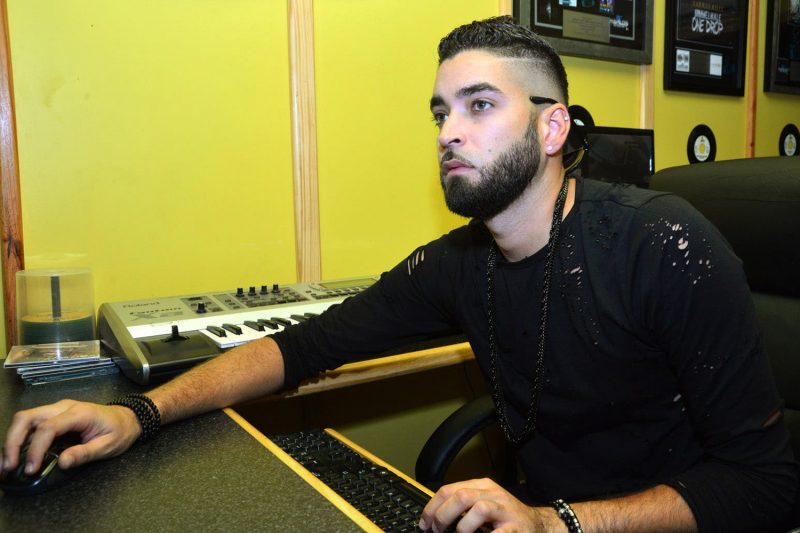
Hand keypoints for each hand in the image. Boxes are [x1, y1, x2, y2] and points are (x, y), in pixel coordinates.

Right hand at [1, 399, 140, 475]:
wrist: (128, 418)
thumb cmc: (120, 431)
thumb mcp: (108, 446)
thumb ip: (85, 454)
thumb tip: (62, 463)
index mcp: (79, 414)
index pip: (48, 428)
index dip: (35, 449)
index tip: (31, 469)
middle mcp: (64, 408)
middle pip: (28, 417)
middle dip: (12, 441)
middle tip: (8, 466)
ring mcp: (58, 410)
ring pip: (25, 418)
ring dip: (12, 440)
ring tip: (7, 464)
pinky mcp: (54, 416)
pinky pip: (32, 424)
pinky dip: (20, 438)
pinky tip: (17, 455)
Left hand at [419, 478, 552, 532]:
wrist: (538, 525)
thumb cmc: (506, 517)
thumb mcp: (484, 503)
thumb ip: (462, 505)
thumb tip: (433, 516)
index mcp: (482, 486)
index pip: (449, 489)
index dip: (432, 508)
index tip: (424, 523)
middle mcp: (493, 494)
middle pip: (461, 496)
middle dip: (443, 516)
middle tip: (437, 531)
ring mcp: (505, 510)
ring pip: (478, 509)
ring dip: (463, 527)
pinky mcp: (515, 528)